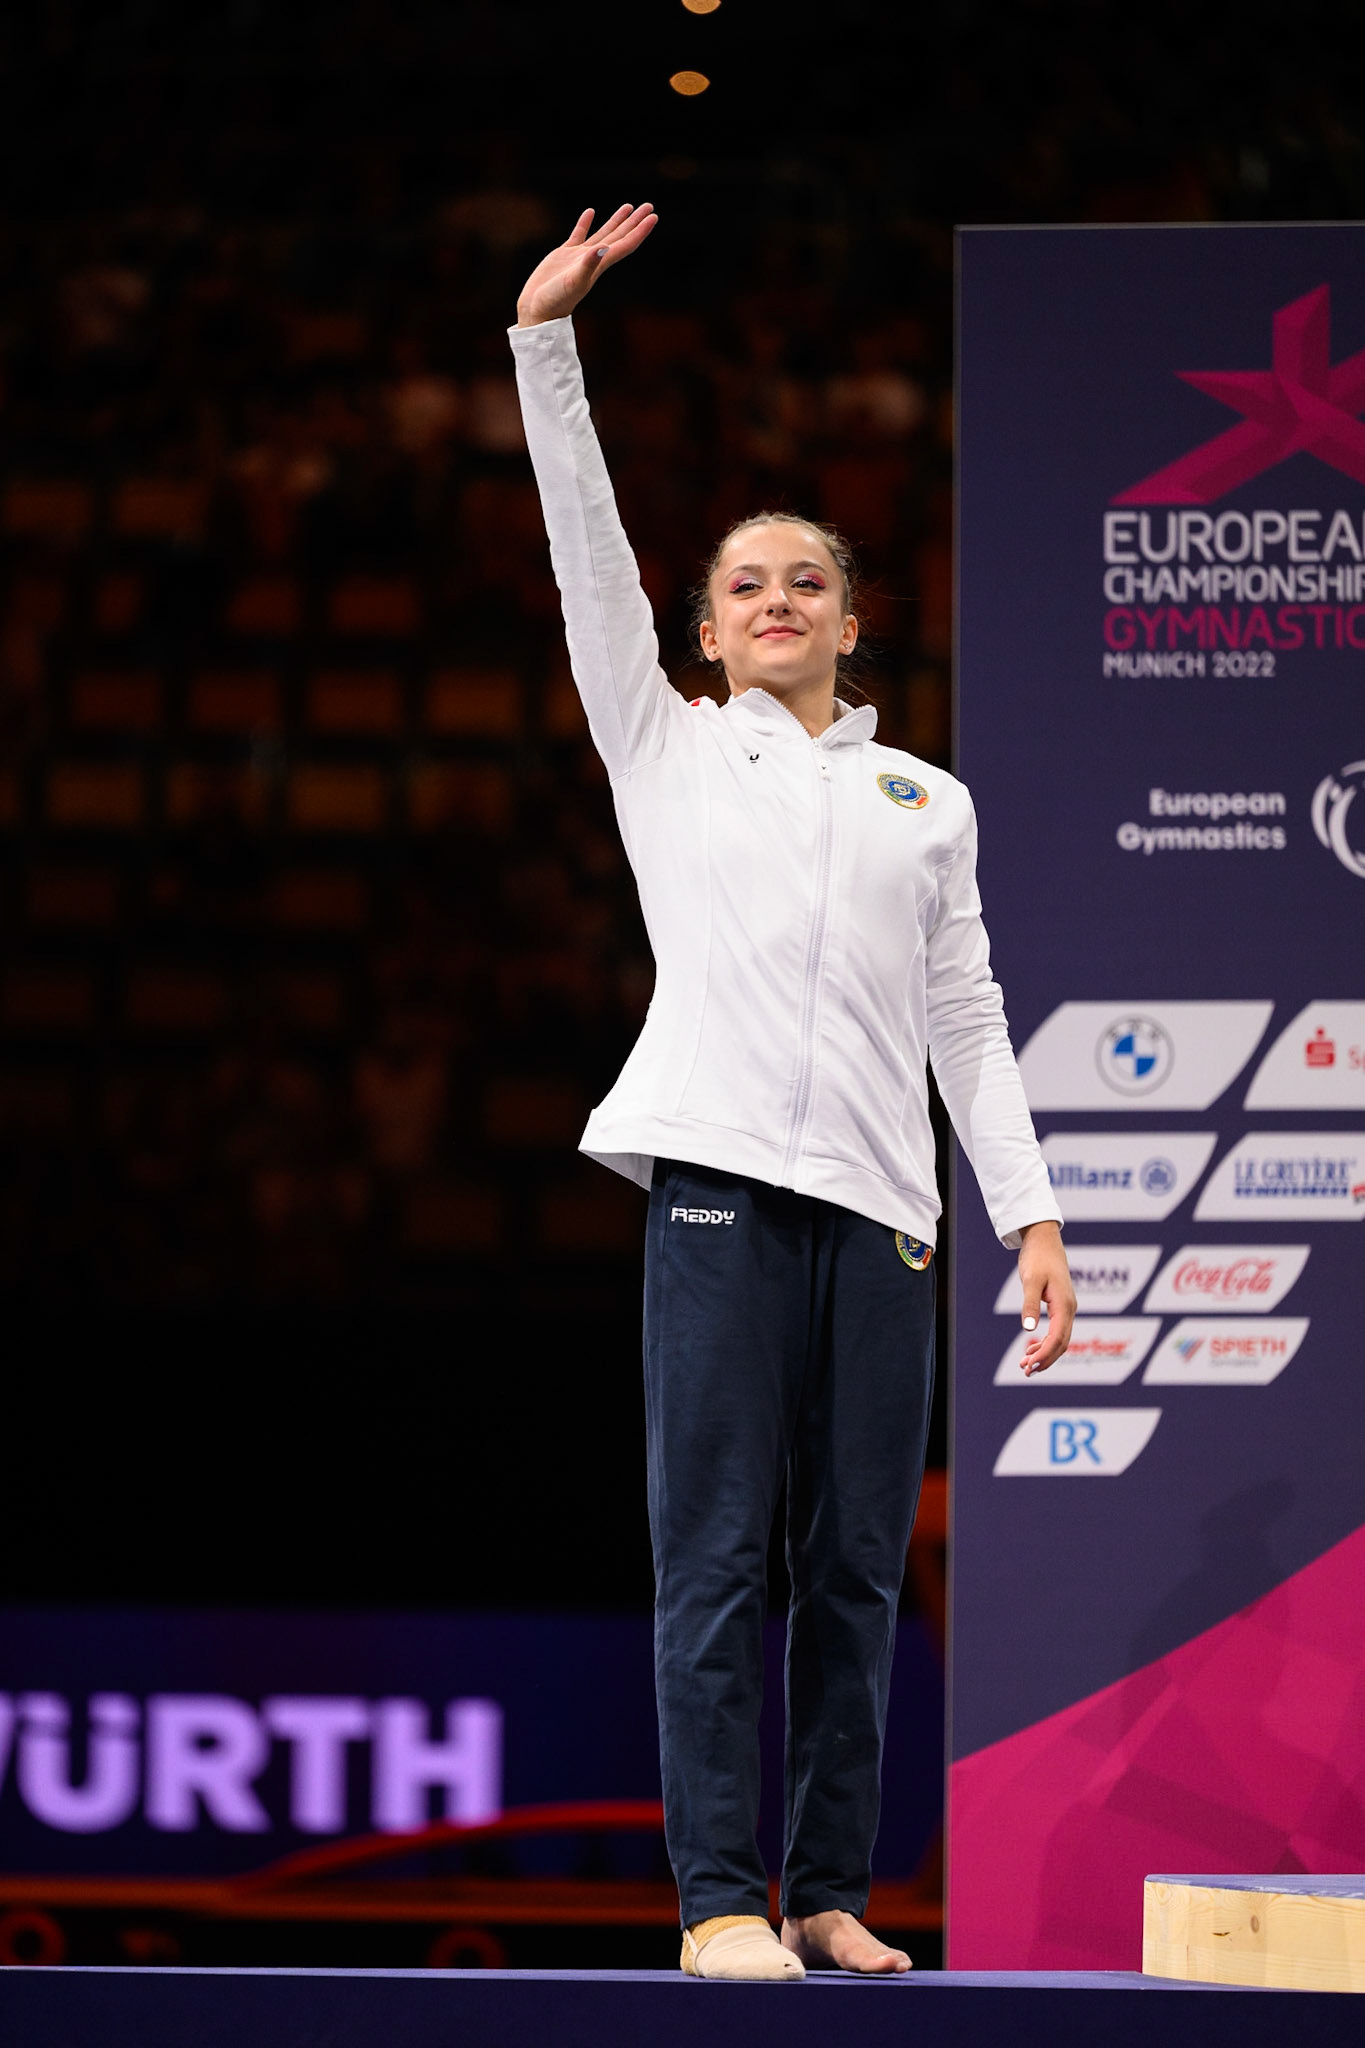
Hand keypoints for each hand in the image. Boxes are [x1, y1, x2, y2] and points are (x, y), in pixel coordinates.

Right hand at [515, 203, 658, 327]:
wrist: (538, 312)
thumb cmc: (556, 301)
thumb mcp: (573, 282)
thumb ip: (588, 265)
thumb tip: (602, 248)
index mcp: (599, 265)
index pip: (625, 244)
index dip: (639, 230)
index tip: (653, 216)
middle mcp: (593, 260)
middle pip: (619, 236)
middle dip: (634, 222)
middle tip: (649, 206)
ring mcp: (579, 257)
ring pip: (603, 234)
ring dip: (616, 221)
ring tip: (628, 206)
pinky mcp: (564, 255)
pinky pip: (578, 234)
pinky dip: (585, 222)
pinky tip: (590, 212)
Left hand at [1016, 1220, 1074, 1375]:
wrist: (1044, 1241)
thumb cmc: (1037, 1258)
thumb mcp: (1030, 1280)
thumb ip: (1030, 1304)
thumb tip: (1028, 1329)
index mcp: (1065, 1305)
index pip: (1057, 1338)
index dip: (1044, 1355)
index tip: (1030, 1366)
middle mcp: (1069, 1309)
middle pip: (1061, 1344)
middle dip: (1045, 1359)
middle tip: (1026, 1371)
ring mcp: (1067, 1308)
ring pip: (1060, 1339)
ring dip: (1045, 1353)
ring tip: (1026, 1364)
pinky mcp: (1061, 1306)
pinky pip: (1057, 1330)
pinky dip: (1045, 1342)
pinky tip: (1032, 1347)